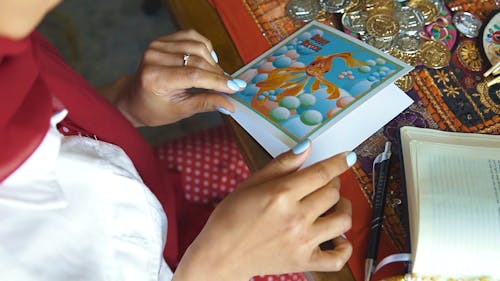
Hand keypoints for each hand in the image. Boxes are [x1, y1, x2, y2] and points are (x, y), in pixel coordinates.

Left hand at [116, 29, 245, 126]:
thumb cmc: (155, 109)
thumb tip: (230, 105)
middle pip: (198, 60)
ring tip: (217, 76)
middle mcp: (154, 58)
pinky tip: (208, 61)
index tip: (236, 87)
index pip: (194, 76)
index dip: (218, 81)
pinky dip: (205, 48)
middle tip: (232, 84)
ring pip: (198, 47)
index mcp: (155, 78)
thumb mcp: (180, 111)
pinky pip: (192, 37)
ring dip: (213, 61)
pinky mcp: (162, 40)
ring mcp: (157, 46)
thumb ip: (206, 103)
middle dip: (218, 73)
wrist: (134, 98)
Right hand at [173, 142, 355, 280]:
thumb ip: (282, 164)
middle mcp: (296, 217)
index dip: (339, 162)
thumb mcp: (252, 183)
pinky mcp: (304, 261)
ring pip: (342, 220)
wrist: (222, 254)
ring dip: (343, 208)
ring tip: (335, 205)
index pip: (321, 173)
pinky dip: (344, 246)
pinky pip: (338, 257)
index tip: (348, 157)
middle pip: (333, 193)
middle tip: (324, 183)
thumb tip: (306, 148)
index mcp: (282, 194)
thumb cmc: (232, 217)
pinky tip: (337, 237)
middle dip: (333, 183)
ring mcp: (302, 241)